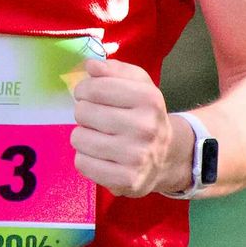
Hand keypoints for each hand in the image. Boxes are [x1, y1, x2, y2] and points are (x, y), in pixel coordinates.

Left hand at [71, 54, 181, 199]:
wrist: (167, 157)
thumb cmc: (145, 115)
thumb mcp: (139, 85)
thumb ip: (114, 70)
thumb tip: (91, 65)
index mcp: (149, 99)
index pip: (94, 88)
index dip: (84, 90)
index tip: (88, 95)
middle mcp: (145, 128)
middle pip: (83, 112)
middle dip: (84, 113)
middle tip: (96, 118)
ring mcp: (136, 157)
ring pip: (79, 138)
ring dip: (83, 136)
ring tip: (98, 137)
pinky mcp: (125, 180)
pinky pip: (82, 163)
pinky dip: (85, 158)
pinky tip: (100, 155)